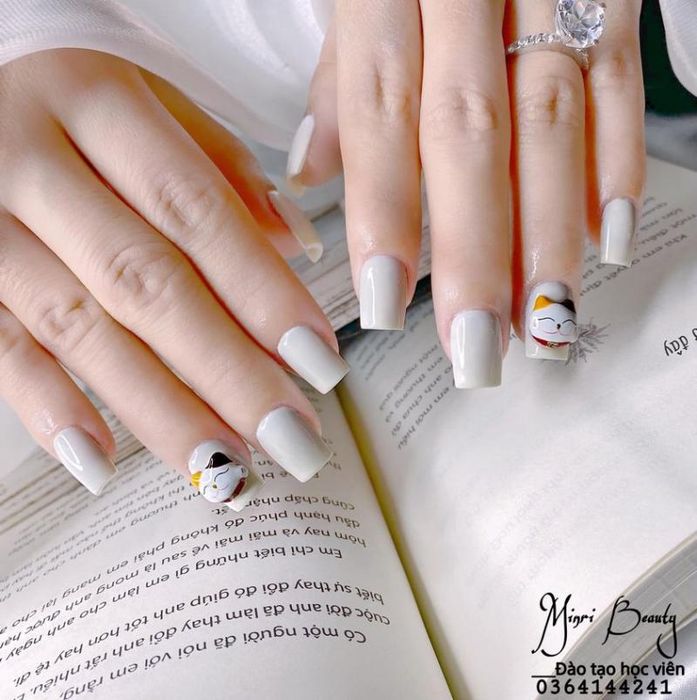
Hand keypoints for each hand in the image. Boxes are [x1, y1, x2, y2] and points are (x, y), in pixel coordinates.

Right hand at [0, 50, 348, 506]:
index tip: (319, 361)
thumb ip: (223, 169)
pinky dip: (48, 409)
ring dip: (161, 409)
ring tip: (228, 468)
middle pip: (148, 282)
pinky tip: (104, 464)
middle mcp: (30, 158)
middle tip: (292, 438)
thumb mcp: (149, 101)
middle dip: (229, 372)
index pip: (198, 212)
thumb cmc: (74, 110)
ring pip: (80, 328)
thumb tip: (294, 246)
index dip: (263, 293)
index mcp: (96, 101)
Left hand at [288, 0, 643, 383]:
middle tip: (476, 348)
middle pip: (473, 136)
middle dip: (477, 253)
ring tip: (543, 319)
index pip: (381, 115)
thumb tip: (309, 172)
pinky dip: (619, 159)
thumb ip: (339, 75)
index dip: (384, 215)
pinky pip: (623, 72)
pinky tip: (610, 236)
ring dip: (551, 231)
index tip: (385, 304)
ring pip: (554, 119)